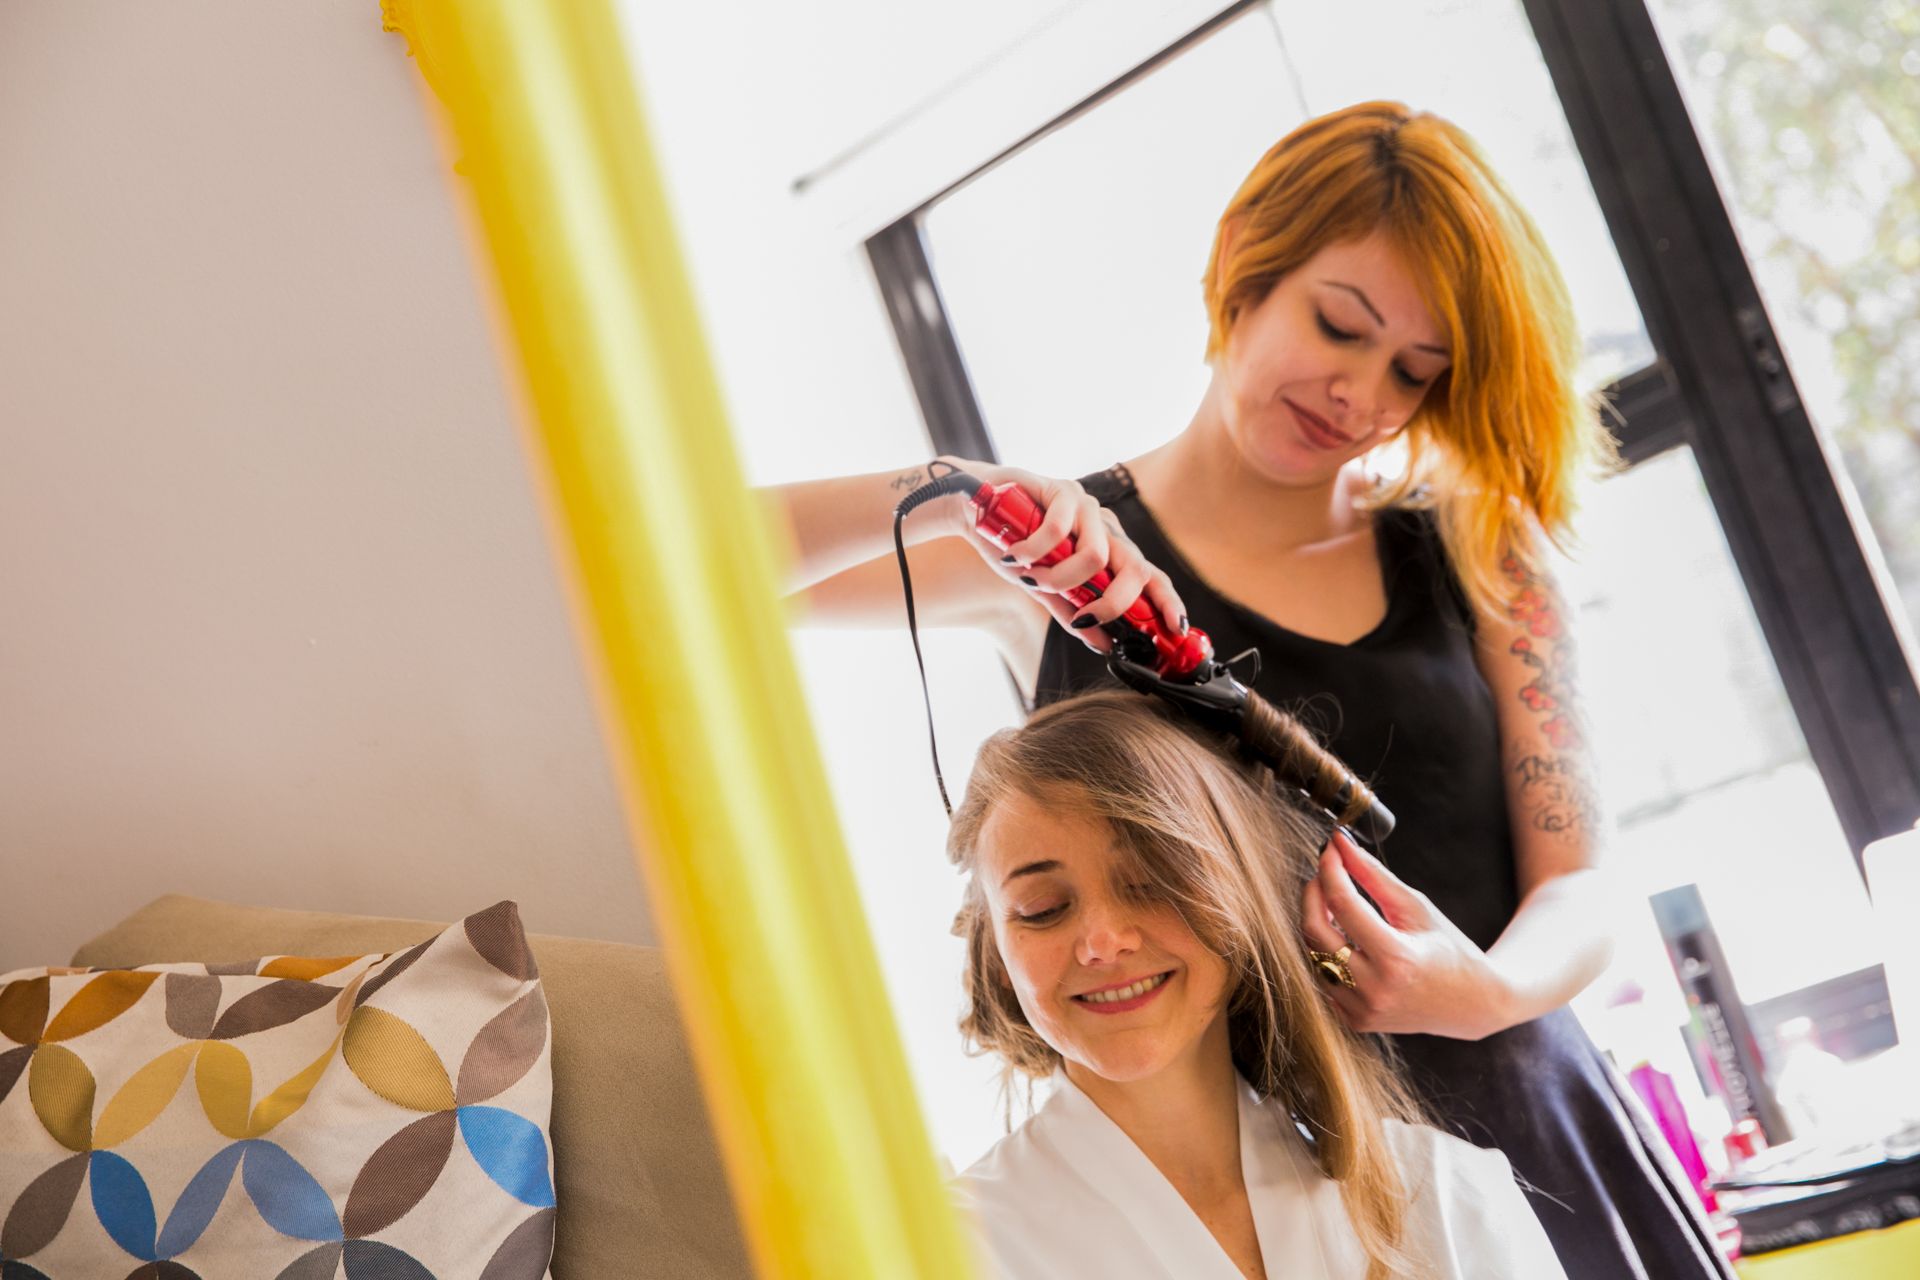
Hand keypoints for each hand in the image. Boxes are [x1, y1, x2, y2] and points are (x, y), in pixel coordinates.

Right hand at [937, 456, 1185, 653]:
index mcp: (1108, 549)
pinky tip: (1015, 554)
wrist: (971, 509)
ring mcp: (1087, 506)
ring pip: (1096, 555)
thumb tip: (1104, 644)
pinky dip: (1034, 551)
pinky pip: (1059, 531)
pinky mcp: (1062, 490)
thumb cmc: (1012, 544)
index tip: (1175, 629)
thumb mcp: (1046, 588)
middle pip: (1136, 568)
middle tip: (1087, 617)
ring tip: (1032, 576)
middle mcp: (1104, 527)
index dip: (1167, 601)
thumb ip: (1074, 613)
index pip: (1150, 576)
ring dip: (1060, 578)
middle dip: (1116, 602)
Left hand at [1300, 830, 1515, 1040]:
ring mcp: (1363, 1011)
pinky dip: (1327, 954)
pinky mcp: (1356, 1021)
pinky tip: (1348, 941)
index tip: (1329, 850)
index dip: (1330, 871)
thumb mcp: (1416, 908)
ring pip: (1313, 955)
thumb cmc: (1449, 948)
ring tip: (1340, 907)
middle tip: (1324, 875)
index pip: (1343, 905)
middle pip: (1314, 931)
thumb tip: (1341, 845)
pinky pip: (1324, 978)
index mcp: (1395, 958)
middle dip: (1313, 895)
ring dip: (1318, 924)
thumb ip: (1374, 876)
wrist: (1472, 1003)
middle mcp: (1374, 990)